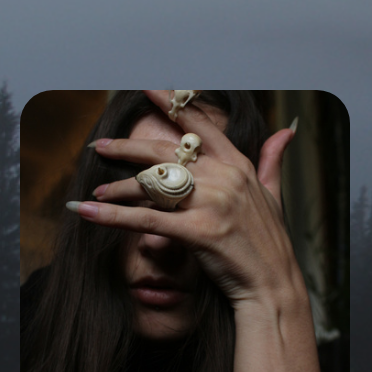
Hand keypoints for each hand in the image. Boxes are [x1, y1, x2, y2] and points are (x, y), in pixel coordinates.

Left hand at [75, 90, 303, 310]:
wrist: (273, 282)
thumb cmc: (269, 241)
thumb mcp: (274, 194)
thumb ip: (272, 160)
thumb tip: (285, 131)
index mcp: (239, 165)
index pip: (200, 128)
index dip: (174, 105)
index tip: (149, 90)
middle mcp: (224, 178)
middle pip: (165, 153)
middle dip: (127, 147)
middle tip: (100, 147)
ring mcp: (211, 203)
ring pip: (151, 186)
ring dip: (116, 189)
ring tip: (95, 192)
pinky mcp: (197, 230)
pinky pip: (144, 219)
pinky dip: (111, 216)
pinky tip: (86, 212)